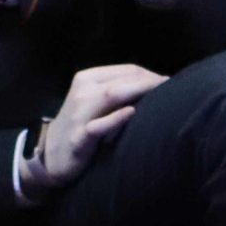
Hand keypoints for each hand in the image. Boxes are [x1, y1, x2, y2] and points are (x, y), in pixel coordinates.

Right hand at [24, 63, 165, 192]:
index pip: (128, 70)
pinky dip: (116, 118)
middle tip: (175, 89)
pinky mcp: (79, 137)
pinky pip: (99, 125)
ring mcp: (79, 113)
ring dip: (139, 92)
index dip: (152, 75)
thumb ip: (118, 92)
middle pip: (124, 79)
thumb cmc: (81, 127)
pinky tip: (132, 113)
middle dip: (151, 82)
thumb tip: (154, 87)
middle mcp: (83, 90)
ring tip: (163, 96)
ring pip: (112, 95)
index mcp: (88, 78)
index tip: (171, 84)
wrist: (51, 154)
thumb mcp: (95, 103)